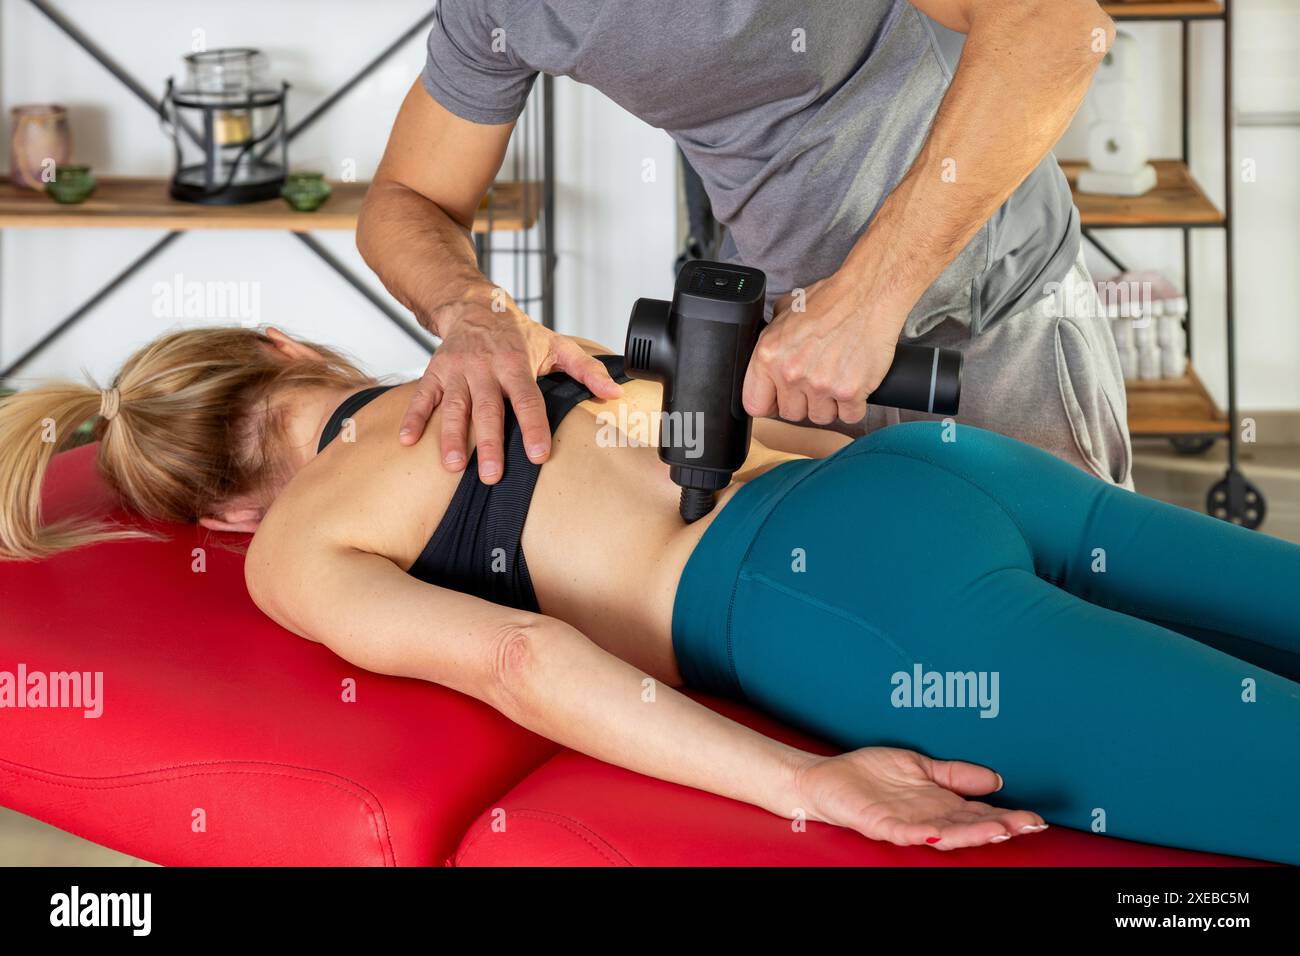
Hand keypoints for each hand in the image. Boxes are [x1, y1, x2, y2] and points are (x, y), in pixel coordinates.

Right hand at [400, 287, 621, 482]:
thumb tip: (615, 393)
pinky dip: (414, 418)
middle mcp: (484, 367)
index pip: (527, 399)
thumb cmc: (519, 334)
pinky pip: (422, 397)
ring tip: (454, 466)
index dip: (533, 426)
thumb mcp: (557, 345)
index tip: (538, 455)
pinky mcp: (435, 372)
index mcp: (516, 362)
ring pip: (454, 407)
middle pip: (488, 409)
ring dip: (451, 437)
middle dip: (488, 443)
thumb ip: (587, 370)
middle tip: (492, 475)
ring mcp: (457, 371)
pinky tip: (407, 442)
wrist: (475, 305)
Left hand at [743, 272, 900, 425]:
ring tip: (838, 378)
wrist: (869, 294)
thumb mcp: (788, 311)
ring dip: (829, 405)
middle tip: (817, 381)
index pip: (755, 404)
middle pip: (790, 414)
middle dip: (804, 402)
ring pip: (819, 417)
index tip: (780, 399)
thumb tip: (767, 352)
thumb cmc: (832, 300)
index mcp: (769, 355)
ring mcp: (820, 384)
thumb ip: (773, 336)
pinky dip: (854, 405)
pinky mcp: (849, 391)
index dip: (770, 403)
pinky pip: (849, 416)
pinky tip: (855, 384)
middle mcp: (791, 373)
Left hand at [793, 746, 1047, 849]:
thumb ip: (956, 773)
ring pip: (943, 832)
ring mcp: (904, 823)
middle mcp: (926, 816)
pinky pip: (904, 832)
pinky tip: (938, 832)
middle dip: (998, 826)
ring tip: (997, 831)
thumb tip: (995, 777)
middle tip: (1026, 826)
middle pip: (967, 825)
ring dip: (970, 833)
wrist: (826, 779)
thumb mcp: (920, 765)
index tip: (1033, 818)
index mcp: (938, 803)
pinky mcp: (880, 824)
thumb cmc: (869, 774)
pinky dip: (921, 833)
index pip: (978, 812)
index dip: (1006, 815)